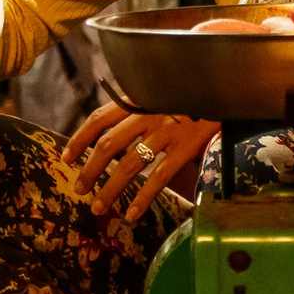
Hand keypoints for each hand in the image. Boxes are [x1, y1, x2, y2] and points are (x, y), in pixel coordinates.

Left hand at [62, 102, 219, 221]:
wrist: (226, 80)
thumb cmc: (190, 87)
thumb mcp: (160, 90)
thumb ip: (139, 105)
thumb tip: (115, 127)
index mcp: (137, 98)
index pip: (98, 119)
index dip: (79, 139)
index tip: (67, 157)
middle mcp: (146, 114)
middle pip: (107, 145)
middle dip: (89, 170)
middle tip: (79, 189)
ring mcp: (166, 131)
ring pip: (129, 165)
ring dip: (110, 189)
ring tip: (99, 207)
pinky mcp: (186, 146)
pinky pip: (159, 176)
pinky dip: (143, 197)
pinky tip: (133, 213)